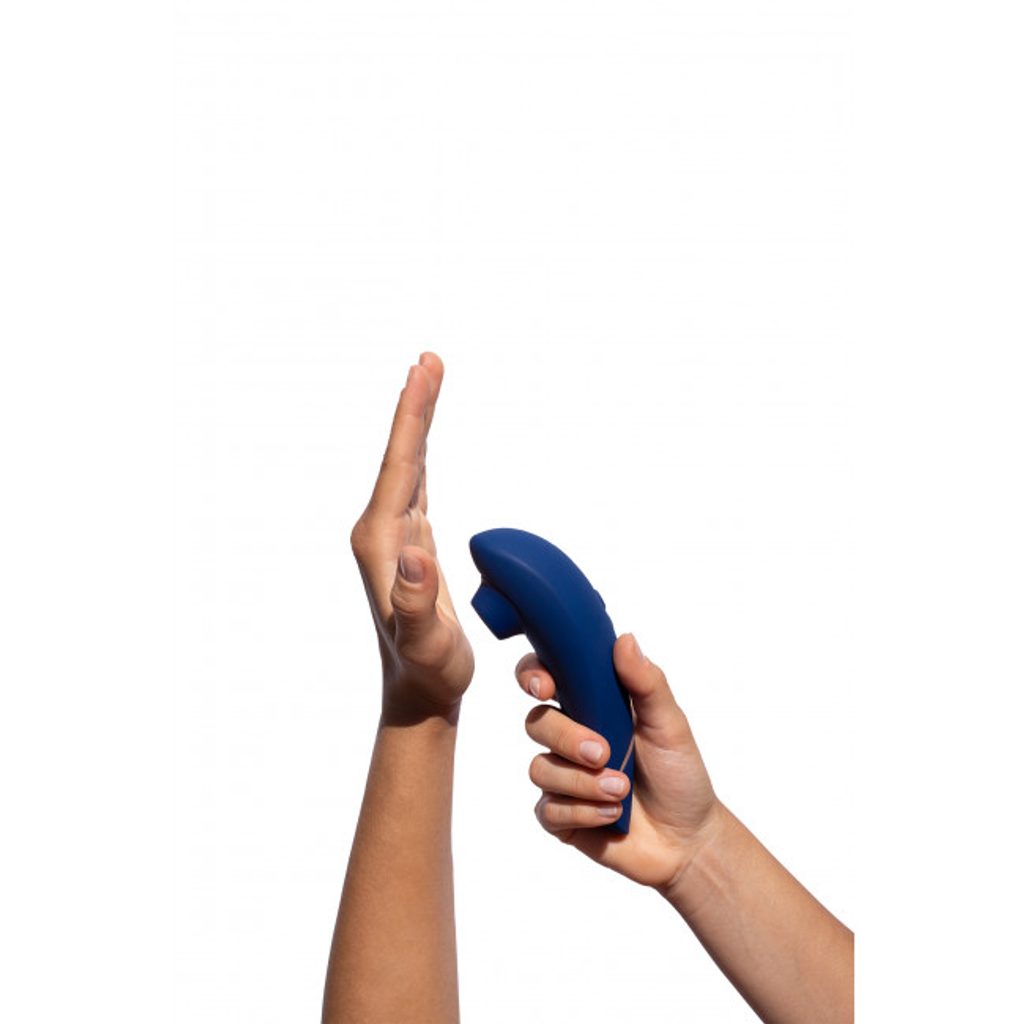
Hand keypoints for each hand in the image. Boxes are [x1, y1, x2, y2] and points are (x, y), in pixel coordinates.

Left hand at [350, 352, 473, 719]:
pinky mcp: (410, 543)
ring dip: (419, 422)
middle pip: (401, 455)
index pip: (400, 466)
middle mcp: (381, 531)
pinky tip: (424, 441)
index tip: (423, 372)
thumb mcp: (425, 640)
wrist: (419, 689)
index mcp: (381, 541)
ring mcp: (394, 536)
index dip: (412, 417)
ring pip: (408, 465)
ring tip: (429, 381)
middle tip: (429, 360)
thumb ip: (416, 601)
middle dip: (415, 406)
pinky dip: (423, 452)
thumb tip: (414, 553)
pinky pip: (416, 484)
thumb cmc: (427, 668)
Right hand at [516, 633, 721, 894]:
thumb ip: (646, 682)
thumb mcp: (670, 724)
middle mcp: (568, 737)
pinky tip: (612, 815)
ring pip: (540, 769)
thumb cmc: (679, 774)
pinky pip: (547, 809)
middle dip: (567, 738)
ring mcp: (561, 777)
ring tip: (620, 791)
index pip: (543, 677)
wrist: (688, 839)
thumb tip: (625, 640)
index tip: (545, 687)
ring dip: (582, 782)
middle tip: (603, 753)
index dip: (532, 676)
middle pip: (536, 723)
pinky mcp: (559, 815)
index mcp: (589, 705)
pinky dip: (582, 811)